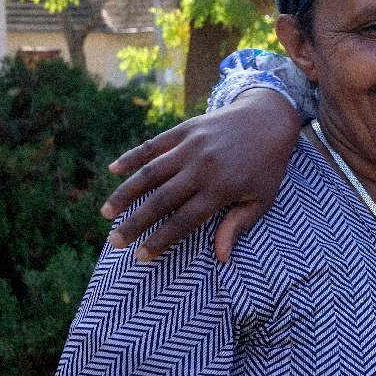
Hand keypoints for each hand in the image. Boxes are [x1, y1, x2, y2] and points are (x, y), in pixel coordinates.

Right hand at [102, 89, 300, 261]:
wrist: (269, 120)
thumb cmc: (267, 166)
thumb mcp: (263, 199)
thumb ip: (239, 224)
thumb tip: (221, 256)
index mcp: (221, 188)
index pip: (184, 220)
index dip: (161, 239)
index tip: (142, 255)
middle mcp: (202, 168)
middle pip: (161, 201)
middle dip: (136, 223)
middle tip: (115, 242)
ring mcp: (191, 147)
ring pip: (151, 173)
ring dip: (126, 193)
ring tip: (106, 213)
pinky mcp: (184, 130)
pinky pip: (153, 145)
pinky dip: (132, 156)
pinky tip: (113, 169)